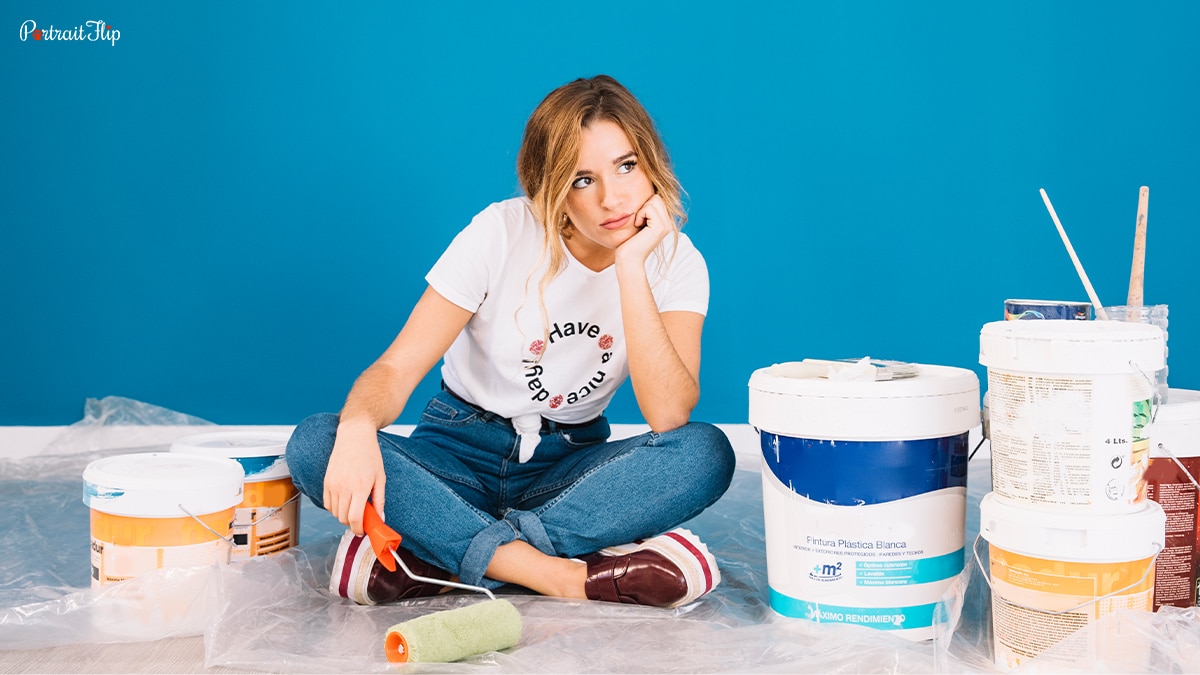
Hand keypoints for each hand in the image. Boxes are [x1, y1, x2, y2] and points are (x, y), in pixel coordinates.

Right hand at [323, 419, 386, 534]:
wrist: (354, 436)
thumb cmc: (370, 455)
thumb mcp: (380, 478)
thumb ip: (379, 500)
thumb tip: (380, 517)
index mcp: (360, 487)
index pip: (355, 518)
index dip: (358, 529)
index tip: (362, 531)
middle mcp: (344, 487)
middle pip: (343, 518)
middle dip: (352, 523)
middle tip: (361, 519)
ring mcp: (333, 484)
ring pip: (334, 513)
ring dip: (343, 515)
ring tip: (353, 507)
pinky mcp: (326, 481)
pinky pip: (327, 503)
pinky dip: (335, 508)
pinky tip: (344, 501)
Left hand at [614, 193, 673, 267]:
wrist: (628, 259)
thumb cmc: (628, 242)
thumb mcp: (638, 222)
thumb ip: (645, 210)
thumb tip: (644, 192)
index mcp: (664, 221)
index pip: (657, 198)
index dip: (644, 205)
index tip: (638, 220)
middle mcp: (668, 223)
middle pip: (657, 197)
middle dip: (643, 206)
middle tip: (638, 221)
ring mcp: (666, 225)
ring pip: (654, 200)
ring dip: (641, 210)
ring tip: (638, 224)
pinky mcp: (660, 227)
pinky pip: (649, 208)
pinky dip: (640, 215)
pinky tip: (637, 226)